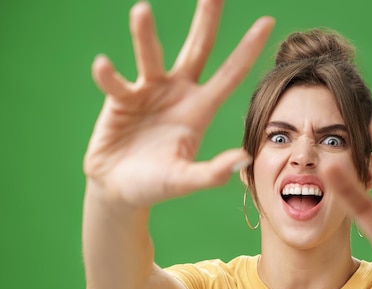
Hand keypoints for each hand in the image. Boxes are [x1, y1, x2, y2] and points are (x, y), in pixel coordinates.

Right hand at [84, 1, 273, 206]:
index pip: (230, 75)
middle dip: (206, 20)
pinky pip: (115, 82)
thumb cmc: (156, 185)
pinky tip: (103, 66)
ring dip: (145, 35)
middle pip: (197, 49)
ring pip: (150, 56)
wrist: (118, 189)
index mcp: (200, 110)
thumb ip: (211, 172)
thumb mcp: (184, 180)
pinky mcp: (121, 98)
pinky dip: (108, 75)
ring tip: (141, 10)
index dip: (247, 50)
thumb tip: (244, 158)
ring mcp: (149, 92)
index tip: (267, 21)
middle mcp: (178, 94)